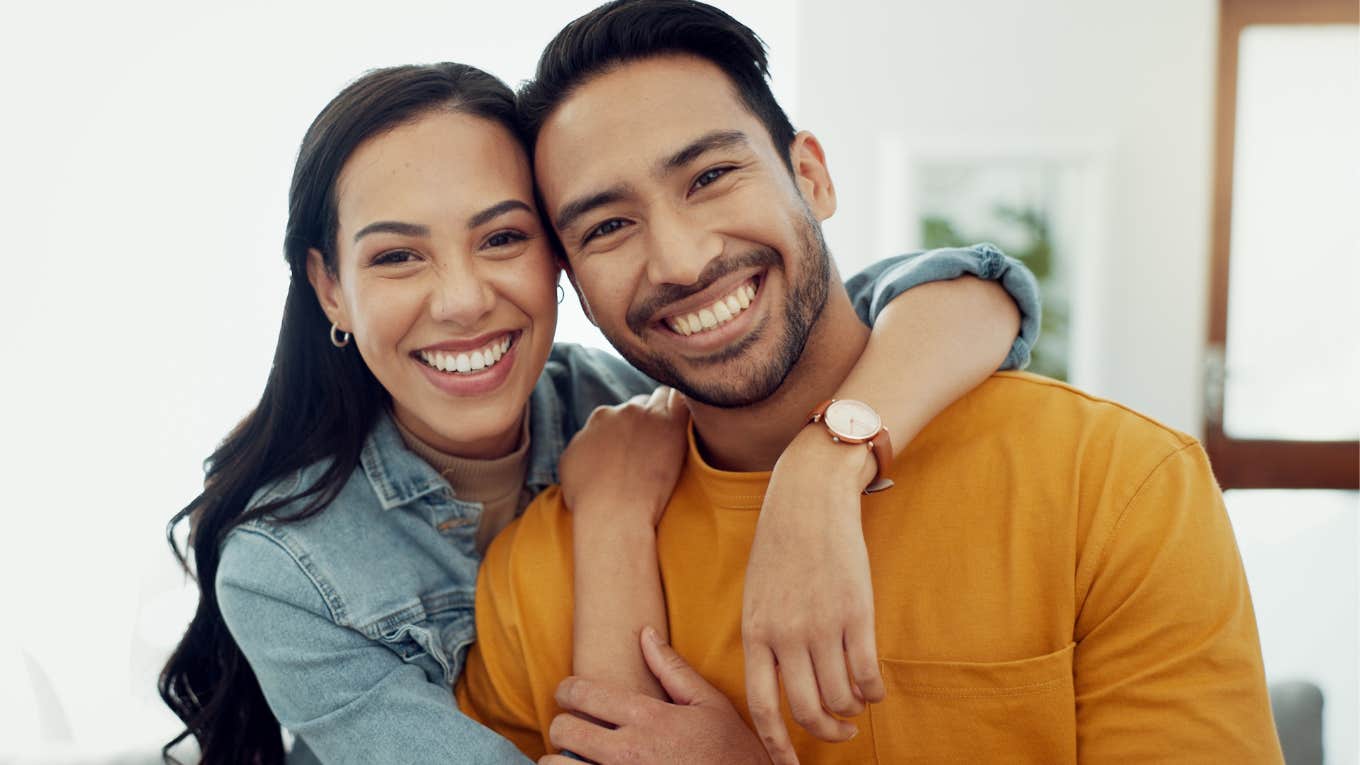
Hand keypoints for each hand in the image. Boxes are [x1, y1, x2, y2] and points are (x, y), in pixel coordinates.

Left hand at [539, 627, 770, 764]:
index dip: (566, 689)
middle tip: (573, 728)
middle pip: (563, 729)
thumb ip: (672, 669)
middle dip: (563, 725)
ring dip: (561, 761)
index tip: (567, 694)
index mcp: (648, 717)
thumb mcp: (709, 704)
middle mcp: (628, 751)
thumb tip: (645, 633)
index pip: (582, 693)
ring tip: (576, 758)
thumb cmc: (732, 752)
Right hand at [558, 387, 689, 527]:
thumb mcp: (570, 465)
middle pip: (641, 404)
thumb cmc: (589, 499)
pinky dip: (684, 407)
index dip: (627, 428)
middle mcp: (623, 410)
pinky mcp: (671, 425)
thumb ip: (582, 443)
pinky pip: (683, 402)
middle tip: (654, 441)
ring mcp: (648, 416)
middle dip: (646, 418)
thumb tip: (590, 439)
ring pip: (662, 398)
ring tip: (671, 432)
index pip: (619, 413)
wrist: (614, 514)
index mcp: (600, 417)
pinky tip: (686, 422)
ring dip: (665, 410)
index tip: (635, 444)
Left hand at [741, 425, 885, 764]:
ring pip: (840, 697)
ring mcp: (823, 626)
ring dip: (851, 710)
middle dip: (826, 732)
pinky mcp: (857, 614)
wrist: (809, 500)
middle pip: (807, 711)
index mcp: (756, 632)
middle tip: (839, 731)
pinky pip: (867, 675)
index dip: (776, 745)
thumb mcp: (757, 594)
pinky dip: (873, 692)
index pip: (762, 706)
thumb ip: (765, 639)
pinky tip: (873, 689)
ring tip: (856, 705)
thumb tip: (779, 684)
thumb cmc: (781, 547)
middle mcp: (787, 635)